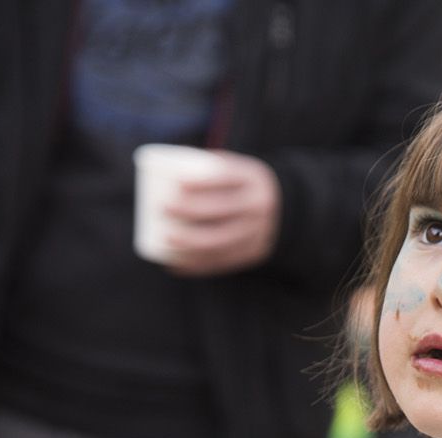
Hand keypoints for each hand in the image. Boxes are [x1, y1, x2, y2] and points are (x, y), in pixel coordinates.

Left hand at [161, 151, 280, 276]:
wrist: (283, 208)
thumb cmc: (240, 184)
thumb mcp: (234, 169)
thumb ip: (206, 168)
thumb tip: (158, 172)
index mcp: (252, 178)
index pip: (227, 178)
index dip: (202, 182)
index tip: (177, 184)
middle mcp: (259, 205)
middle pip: (222, 209)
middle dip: (191, 210)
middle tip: (163, 208)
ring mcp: (258, 232)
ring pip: (221, 240)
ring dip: (191, 242)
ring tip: (166, 238)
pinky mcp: (253, 253)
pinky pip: (222, 261)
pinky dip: (197, 264)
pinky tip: (175, 264)